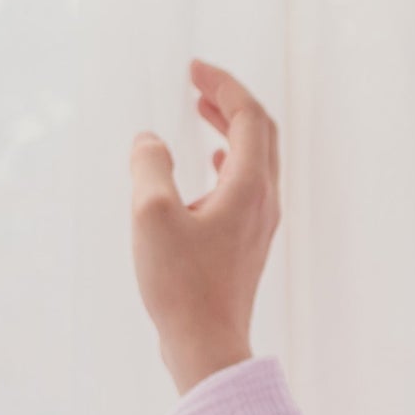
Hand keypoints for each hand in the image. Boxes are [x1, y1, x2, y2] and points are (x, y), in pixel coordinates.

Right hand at [129, 59, 280, 393]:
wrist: (206, 345)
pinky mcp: (248, 243)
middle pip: (260, 133)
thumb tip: (150, 141)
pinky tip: (212, 165)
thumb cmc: (180, 285)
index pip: (249, 116)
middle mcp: (265, 201)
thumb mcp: (151, 214)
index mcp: (249, 186)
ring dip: (231, 129)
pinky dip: (230, 160)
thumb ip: (150, 166)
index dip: (223, 85)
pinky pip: (248, 185)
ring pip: (256, 159)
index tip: (193, 69)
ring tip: (200, 111)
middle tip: (197, 81)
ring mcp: (260, 223)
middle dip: (230, 101)